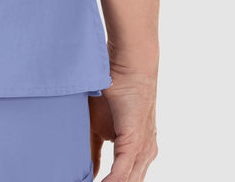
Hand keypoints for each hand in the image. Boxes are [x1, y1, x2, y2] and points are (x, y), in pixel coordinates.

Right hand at [88, 63, 157, 179]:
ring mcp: (143, 151)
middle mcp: (145, 155)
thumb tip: (89, 172)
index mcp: (139, 152)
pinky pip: (122, 174)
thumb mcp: (97, 125)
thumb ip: (93, 150)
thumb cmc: (113, 90)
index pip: (124, 180)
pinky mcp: (135, 144)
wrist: (129, 66)